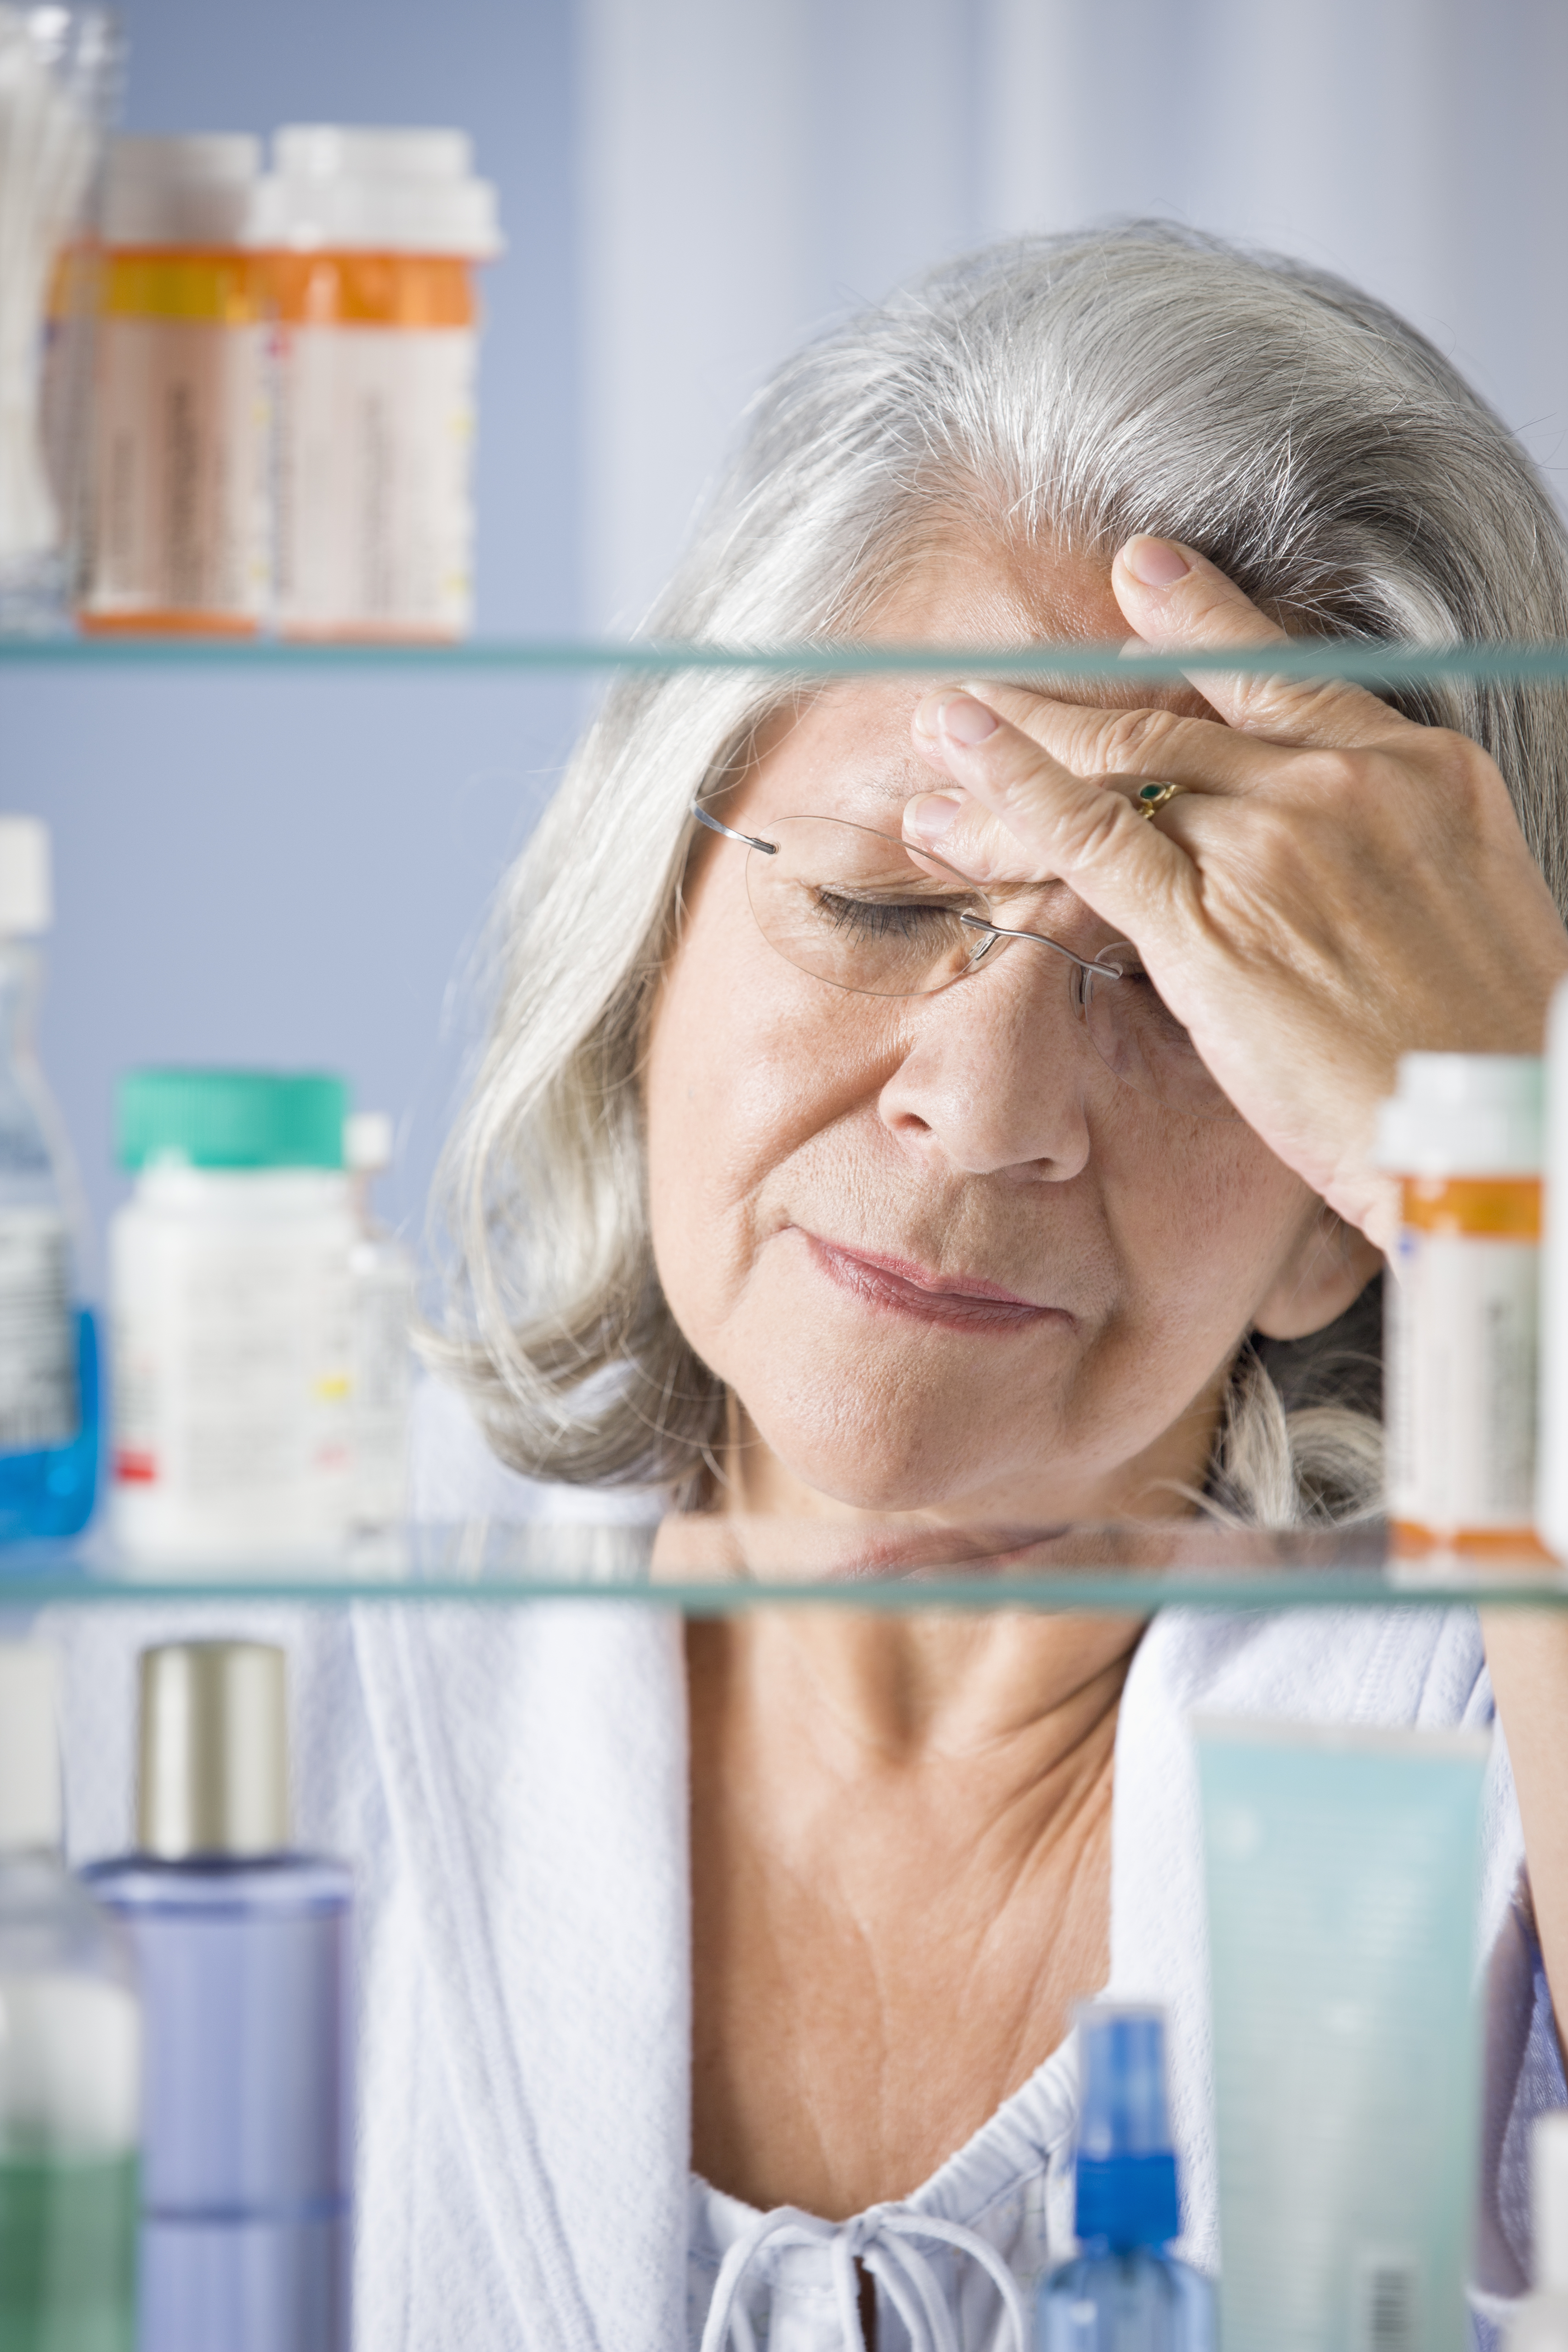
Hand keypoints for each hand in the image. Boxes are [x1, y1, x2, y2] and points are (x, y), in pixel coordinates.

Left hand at [905, 536, 1567, 1251]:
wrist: (1500, 1127)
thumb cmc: (1487, 1041)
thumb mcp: (1464, 901)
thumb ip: (1380, 849)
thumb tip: (1318, 856)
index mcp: (1417, 770)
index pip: (1277, 677)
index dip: (1198, 622)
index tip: (1140, 578)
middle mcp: (1341, 785)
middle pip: (1173, 719)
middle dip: (1066, 702)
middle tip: (990, 685)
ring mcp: (1272, 845)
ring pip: (1115, 769)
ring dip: (1013, 749)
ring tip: (942, 731)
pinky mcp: (1210, 924)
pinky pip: (1090, 833)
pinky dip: (1014, 784)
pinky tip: (961, 753)